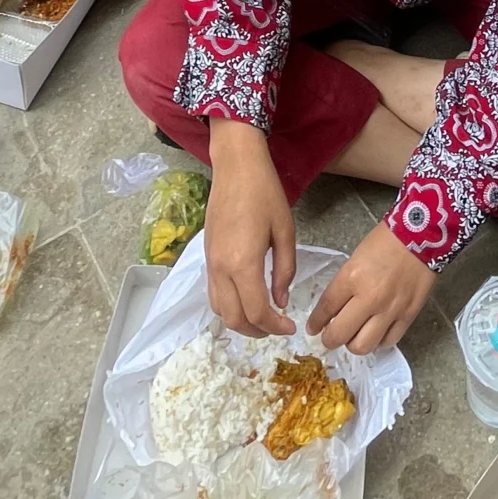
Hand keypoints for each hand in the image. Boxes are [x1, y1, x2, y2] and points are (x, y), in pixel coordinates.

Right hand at [206, 122, 296, 336]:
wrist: (236, 167)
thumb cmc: (265, 194)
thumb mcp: (285, 232)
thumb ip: (284, 270)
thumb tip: (281, 301)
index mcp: (243, 264)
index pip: (257, 311)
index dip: (274, 327)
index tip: (290, 328)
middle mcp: (221, 269)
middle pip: (234, 318)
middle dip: (257, 331)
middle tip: (278, 328)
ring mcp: (210, 263)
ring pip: (219, 309)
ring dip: (240, 321)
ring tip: (263, 318)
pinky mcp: (207, 256)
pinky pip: (213, 293)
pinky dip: (229, 306)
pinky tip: (247, 299)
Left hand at [308, 221, 436, 353]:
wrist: (422, 236)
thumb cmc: (386, 241)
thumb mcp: (355, 258)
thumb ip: (344, 284)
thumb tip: (334, 308)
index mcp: (352, 278)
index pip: (326, 308)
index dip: (316, 322)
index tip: (313, 328)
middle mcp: (369, 298)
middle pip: (340, 334)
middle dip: (329, 339)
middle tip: (330, 336)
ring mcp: (390, 310)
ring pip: (363, 346)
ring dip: (353, 344)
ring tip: (354, 336)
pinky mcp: (408, 316)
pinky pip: (388, 342)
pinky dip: (378, 342)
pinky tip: (376, 334)